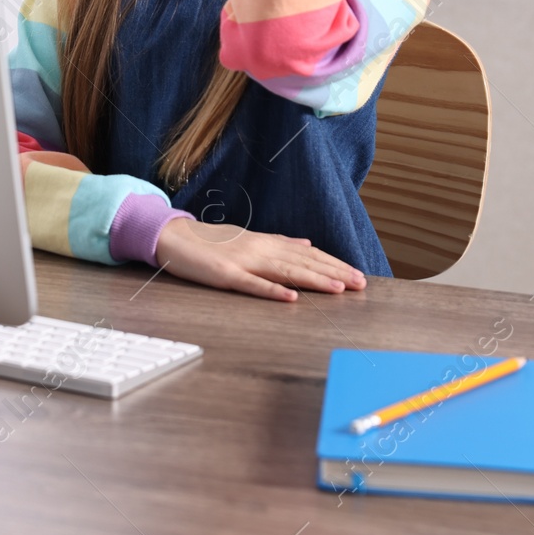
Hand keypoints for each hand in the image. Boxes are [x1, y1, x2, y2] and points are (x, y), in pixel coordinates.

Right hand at [152, 217, 365, 301]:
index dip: (333, 264)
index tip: (356, 275)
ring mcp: (243, 261)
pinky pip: (252, 284)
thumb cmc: (209, 242)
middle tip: (360, 284)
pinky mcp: (225, 275)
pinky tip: (291, 298)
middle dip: (333, 273)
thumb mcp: (248, 238)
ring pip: (285, 272)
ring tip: (338, 289)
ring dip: (313, 280)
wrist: (173, 236)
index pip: (307, 255)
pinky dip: (272, 291)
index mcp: (266, 243)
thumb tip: (306, 244)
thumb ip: (278, 242)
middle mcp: (260, 249)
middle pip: (303, 262)